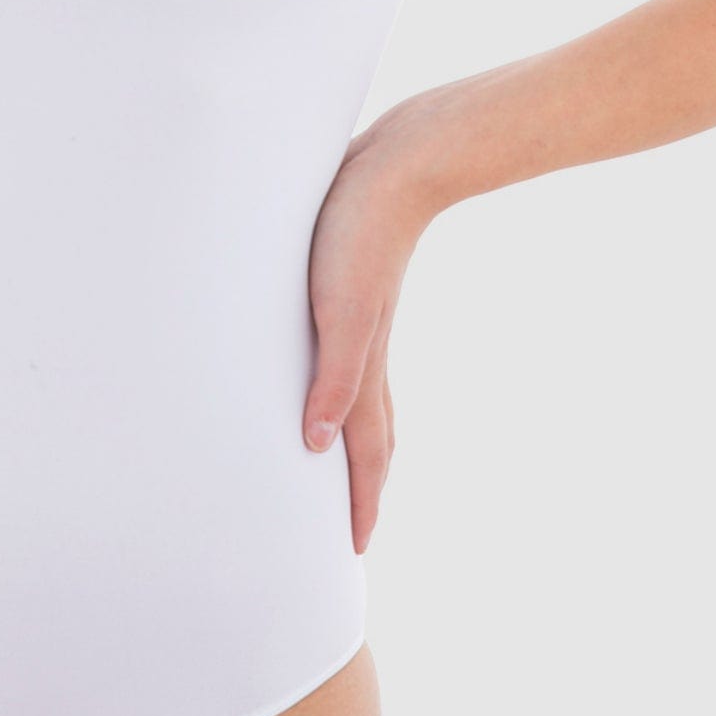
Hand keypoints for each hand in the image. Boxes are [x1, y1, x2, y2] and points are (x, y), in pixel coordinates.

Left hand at [303, 116, 438, 555]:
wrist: (401, 163)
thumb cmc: (361, 231)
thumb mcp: (339, 308)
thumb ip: (332, 375)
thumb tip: (314, 446)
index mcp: (361, 363)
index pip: (361, 452)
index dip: (357, 502)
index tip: (354, 552)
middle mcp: (365, 350)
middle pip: (367, 435)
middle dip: (359, 486)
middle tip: (349, 529)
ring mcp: (362, 320)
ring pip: (359, 398)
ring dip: (352, 441)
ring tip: (336, 466)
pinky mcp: (351, 289)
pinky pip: (345, 357)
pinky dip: (340, 386)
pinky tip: (327, 373)